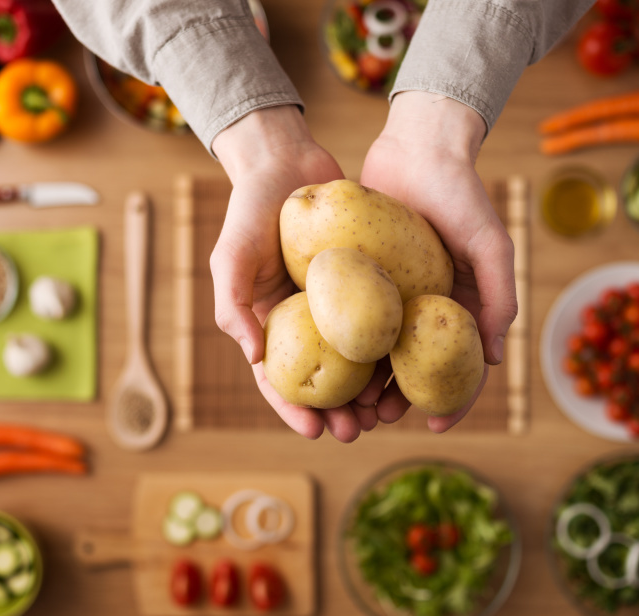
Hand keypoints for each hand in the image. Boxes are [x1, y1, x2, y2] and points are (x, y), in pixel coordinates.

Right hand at [210, 106, 375, 441]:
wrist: (288, 160)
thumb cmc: (251, 208)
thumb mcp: (231, 255)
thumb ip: (232, 305)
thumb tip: (254, 358)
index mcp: (269, 323)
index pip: (277, 379)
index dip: (293, 409)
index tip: (315, 432)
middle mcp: (304, 321)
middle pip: (321, 379)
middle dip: (337, 412)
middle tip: (357, 432)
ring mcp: (337, 304)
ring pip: (355, 359)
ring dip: (368, 391)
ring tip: (385, 413)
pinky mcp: (365, 282)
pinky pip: (380, 321)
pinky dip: (391, 348)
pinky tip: (407, 369)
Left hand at [359, 91, 517, 431]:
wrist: (418, 146)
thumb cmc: (462, 193)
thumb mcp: (491, 243)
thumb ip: (499, 295)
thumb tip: (495, 358)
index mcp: (463, 307)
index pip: (462, 366)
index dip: (454, 401)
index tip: (435, 427)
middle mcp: (429, 308)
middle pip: (414, 369)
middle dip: (398, 401)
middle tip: (375, 419)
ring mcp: (396, 295)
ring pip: (379, 352)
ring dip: (366, 382)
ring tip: (348, 404)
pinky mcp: (364, 278)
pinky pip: (353, 319)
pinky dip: (343, 346)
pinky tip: (325, 365)